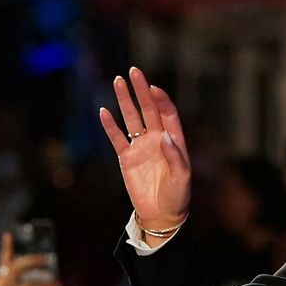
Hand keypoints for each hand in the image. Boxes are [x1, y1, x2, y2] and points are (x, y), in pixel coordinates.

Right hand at [98, 67, 191, 234]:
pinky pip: (116, 138)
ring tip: (118, 81)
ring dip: (125, 101)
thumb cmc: (177, 196)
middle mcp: (156, 138)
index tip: (152, 87)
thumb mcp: (181, 177)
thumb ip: (175, 157)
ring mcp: (141, 146)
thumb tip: (164, 137)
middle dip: (141, 90)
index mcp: (173, 140)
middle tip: (133, 71)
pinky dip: (110, 126)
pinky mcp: (126, 157)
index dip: (160, 99)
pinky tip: (103, 111)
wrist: (160, 214)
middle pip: (148, 109)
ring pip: (131, 118)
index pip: (167, 113)